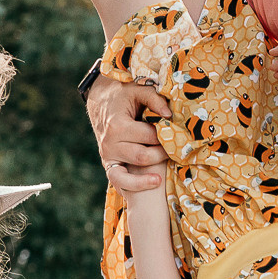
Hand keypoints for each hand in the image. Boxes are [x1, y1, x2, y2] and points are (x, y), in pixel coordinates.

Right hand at [87, 76, 169, 193]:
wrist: (101, 102)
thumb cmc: (123, 95)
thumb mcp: (138, 90)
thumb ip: (155, 99)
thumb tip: (169, 116)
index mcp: (118, 125)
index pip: (149, 136)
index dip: (165, 137)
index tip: (177, 135)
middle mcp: (110, 142)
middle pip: (142, 156)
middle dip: (161, 155)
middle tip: (174, 151)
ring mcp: (108, 155)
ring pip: (130, 173)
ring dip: (147, 176)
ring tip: (159, 179)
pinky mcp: (108, 163)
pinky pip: (117, 180)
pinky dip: (131, 186)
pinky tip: (143, 188)